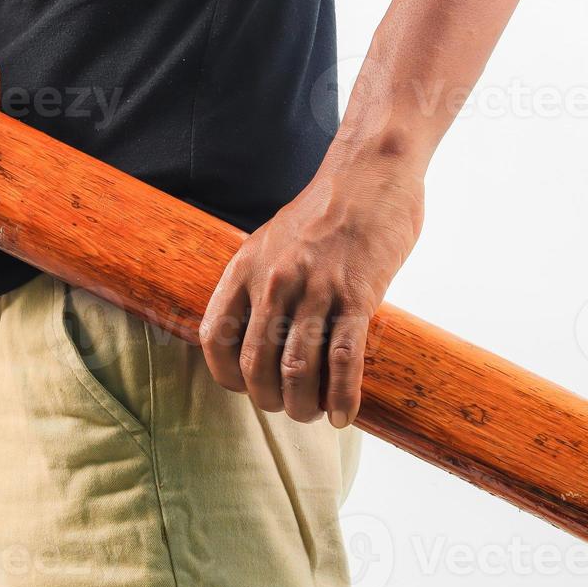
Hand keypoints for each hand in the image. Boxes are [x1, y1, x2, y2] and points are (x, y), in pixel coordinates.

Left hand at [198, 138, 424, 427]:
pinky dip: (342, 397)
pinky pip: (343, 360)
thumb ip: (260, 281)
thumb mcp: (272, 240)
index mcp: (245, 267)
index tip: (247, 387)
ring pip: (297, 370)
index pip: (216, 338)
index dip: (227, 375)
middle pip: (256, 365)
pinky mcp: (357, 295)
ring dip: (304, 406)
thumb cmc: (325, 210)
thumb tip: (256, 329)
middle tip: (288, 407)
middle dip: (270, 399)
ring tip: (315, 414)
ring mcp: (315, 289)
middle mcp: (274, 281)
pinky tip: (343, 415)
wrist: (371, 172)